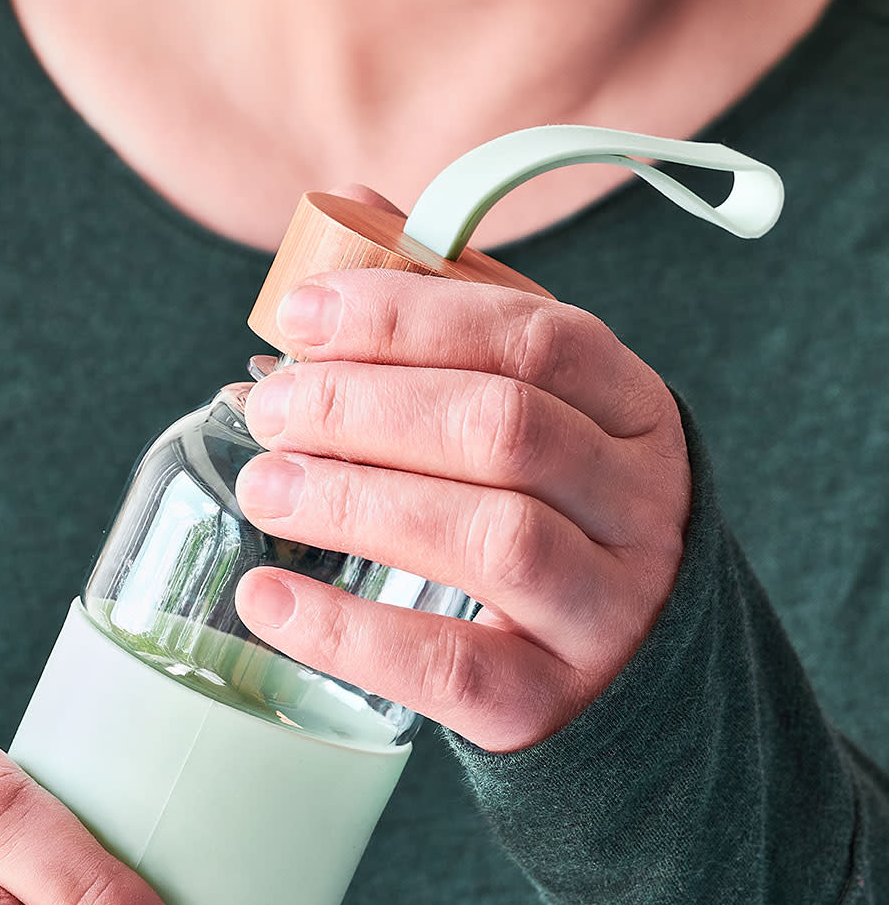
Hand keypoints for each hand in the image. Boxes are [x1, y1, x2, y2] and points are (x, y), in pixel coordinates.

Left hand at [235, 265, 690, 751]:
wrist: (625, 673)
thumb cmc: (554, 514)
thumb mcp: (531, 407)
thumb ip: (450, 312)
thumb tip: (347, 203)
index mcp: (633, 412)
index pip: (535, 337)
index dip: (406, 317)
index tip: (300, 317)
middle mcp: (638, 506)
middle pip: (504, 429)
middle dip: (366, 407)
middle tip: (271, 409)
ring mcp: (604, 609)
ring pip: (490, 536)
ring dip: (357, 500)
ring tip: (266, 486)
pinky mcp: (548, 700)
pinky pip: (448, 663)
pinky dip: (346, 630)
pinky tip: (269, 598)